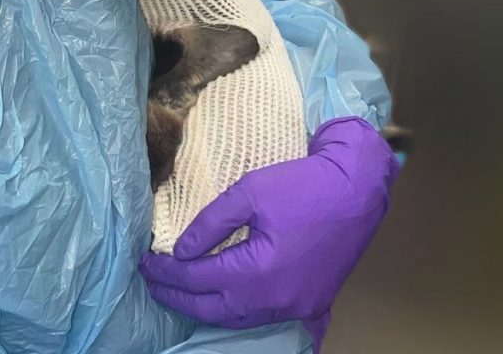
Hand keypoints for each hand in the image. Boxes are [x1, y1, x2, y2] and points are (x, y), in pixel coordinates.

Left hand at [139, 117, 398, 349]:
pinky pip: (262, 314)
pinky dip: (235, 308)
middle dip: (178, 297)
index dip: (167, 271)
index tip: (144, 260)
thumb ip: (211, 223)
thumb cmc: (303, 185)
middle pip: (214, 310)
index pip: (198, 279)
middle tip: (152, 281)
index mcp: (258, 273)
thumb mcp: (250, 192)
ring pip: (238, 318)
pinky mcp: (309, 302)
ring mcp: (295, 306)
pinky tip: (221, 297)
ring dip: (206, 307)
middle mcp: (276, 300)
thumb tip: (182, 250)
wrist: (358, 191)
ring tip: (179, 290)